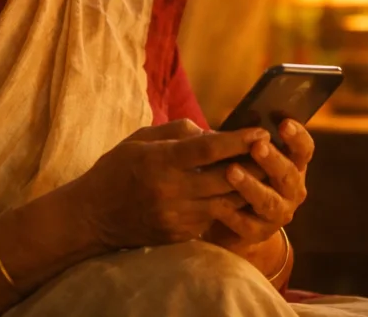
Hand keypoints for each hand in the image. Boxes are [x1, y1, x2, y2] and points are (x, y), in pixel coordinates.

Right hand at [69, 119, 268, 249]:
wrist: (92, 216)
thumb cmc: (116, 169)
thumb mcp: (140, 139)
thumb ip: (177, 131)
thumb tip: (213, 132)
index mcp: (160, 162)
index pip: (208, 150)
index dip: (238, 140)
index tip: (261, 132)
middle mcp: (171, 191)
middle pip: (225, 178)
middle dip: (254, 165)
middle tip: (274, 152)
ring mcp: (176, 217)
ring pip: (226, 202)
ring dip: (247, 187)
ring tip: (265, 173)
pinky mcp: (180, 235)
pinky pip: (212, 217)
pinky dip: (225, 203)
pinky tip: (234, 192)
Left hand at [205, 119, 313, 251]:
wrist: (238, 222)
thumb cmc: (244, 174)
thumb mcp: (251, 156)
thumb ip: (251, 139)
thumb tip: (246, 113)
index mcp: (293, 166)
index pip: (304, 150)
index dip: (297, 137)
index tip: (284, 123)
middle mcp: (292, 190)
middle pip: (288, 175)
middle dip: (273, 160)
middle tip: (257, 146)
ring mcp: (278, 214)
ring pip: (267, 201)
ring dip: (250, 186)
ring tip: (231, 171)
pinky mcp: (259, 233)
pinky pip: (247, 225)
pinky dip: (232, 214)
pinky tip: (217, 204)